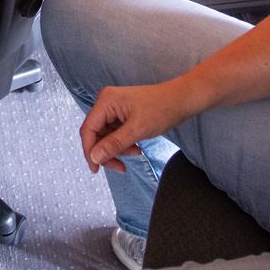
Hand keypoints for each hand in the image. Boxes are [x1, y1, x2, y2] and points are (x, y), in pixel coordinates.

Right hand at [80, 79, 202, 173]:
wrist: (181, 100)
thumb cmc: (162, 109)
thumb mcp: (138, 130)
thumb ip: (114, 144)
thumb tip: (94, 158)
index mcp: (106, 101)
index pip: (88, 129)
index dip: (89, 151)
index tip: (96, 169)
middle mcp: (106, 103)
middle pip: (95, 134)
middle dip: (106, 152)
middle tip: (119, 167)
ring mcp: (113, 109)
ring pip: (105, 137)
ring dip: (118, 150)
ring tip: (136, 153)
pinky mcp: (121, 115)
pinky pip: (115, 135)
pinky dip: (123, 145)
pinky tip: (137, 148)